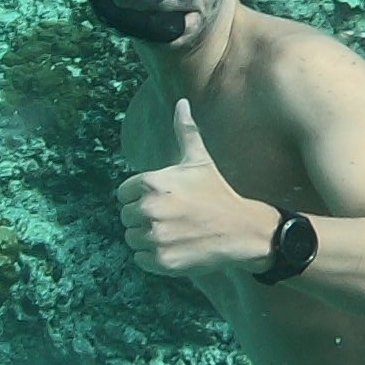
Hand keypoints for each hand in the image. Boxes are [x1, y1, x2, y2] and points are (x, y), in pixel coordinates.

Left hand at [117, 98, 275, 277]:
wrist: (242, 230)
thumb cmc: (217, 192)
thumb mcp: (199, 160)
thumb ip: (185, 131)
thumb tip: (182, 103)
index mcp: (151, 183)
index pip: (123, 194)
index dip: (140, 196)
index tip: (163, 199)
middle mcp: (149, 210)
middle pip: (126, 217)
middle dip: (143, 218)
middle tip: (172, 217)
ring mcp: (155, 237)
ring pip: (132, 239)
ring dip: (147, 238)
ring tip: (174, 231)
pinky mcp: (162, 261)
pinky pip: (140, 259)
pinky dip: (153, 257)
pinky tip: (175, 247)